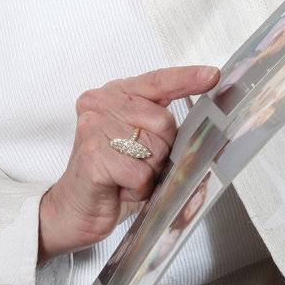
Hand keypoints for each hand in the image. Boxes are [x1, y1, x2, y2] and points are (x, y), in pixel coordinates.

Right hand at [38, 65, 219, 258]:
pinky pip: (140, 174)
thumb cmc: (111, 175)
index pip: (156, 81)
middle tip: (137, 164)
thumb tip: (203, 123)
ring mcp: (93, 128)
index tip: (212, 76)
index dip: (186, 79)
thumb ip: (159, 124)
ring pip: (154, 150)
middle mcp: (99, 104)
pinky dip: (137, 189)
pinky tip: (119, 189)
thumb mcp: (137, 141)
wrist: (73, 208)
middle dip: (160, 152)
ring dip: (148, 173)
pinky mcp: (93, 156)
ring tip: (125, 177)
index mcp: (113, 94)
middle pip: (163, 122)